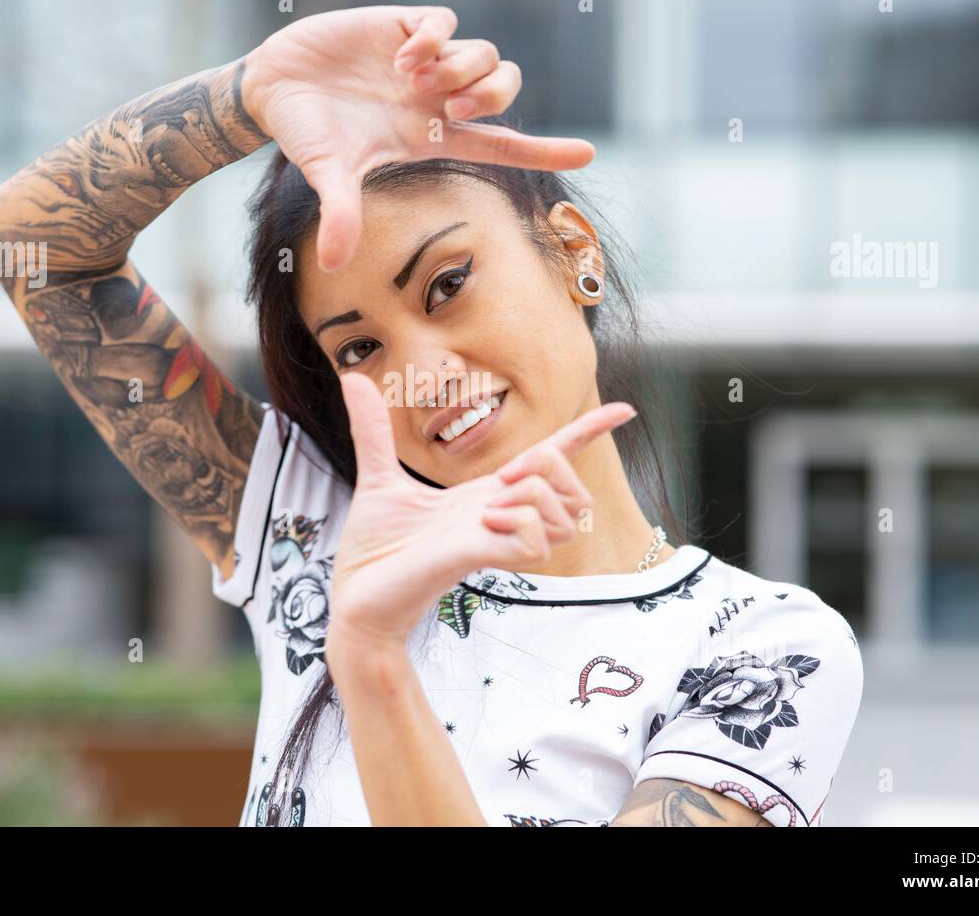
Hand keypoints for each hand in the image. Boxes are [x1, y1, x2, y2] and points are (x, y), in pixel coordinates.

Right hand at [239, 5, 595, 271]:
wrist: (272, 88)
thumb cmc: (306, 135)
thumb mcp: (327, 175)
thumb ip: (341, 213)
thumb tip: (332, 264)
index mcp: (432, 138)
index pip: (501, 145)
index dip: (544, 149)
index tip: (588, 152)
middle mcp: (438, 100)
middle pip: (504, 90)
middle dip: (494, 96)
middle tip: (455, 105)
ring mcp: (426, 62)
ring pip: (483, 53)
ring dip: (460, 67)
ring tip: (414, 80)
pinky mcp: (404, 26)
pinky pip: (444, 21)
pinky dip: (434, 36)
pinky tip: (404, 56)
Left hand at [326, 372, 635, 650]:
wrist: (354, 598)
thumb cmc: (373, 552)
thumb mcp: (376, 477)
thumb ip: (373, 430)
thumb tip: (353, 379)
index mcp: (484, 496)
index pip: (551, 460)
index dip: (587, 432)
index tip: (625, 410)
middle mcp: (500, 518)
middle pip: (572, 487)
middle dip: (557, 465)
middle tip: (503, 480)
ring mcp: (497, 540)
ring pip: (561, 512)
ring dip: (532, 496)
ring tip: (487, 508)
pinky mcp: (483, 560)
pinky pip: (534, 538)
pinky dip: (517, 524)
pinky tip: (482, 526)